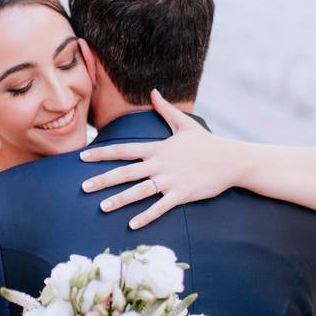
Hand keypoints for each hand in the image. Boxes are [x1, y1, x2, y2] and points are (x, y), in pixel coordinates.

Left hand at [80, 89, 249, 228]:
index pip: (124, 150)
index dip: (102, 153)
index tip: (83, 156)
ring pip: (140, 191)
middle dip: (103, 179)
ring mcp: (171, 180)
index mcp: (158, 148)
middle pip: (126, 172)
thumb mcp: (185, 124)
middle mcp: (160, 164)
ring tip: (102, 207)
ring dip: (120, 199)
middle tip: (83, 187)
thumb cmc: (207, 143)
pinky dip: (146, 216)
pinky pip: (160, 207)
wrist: (231, 160)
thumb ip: (166, 109)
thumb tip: (153, 91)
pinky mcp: (182, 194)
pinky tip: (132, 224)